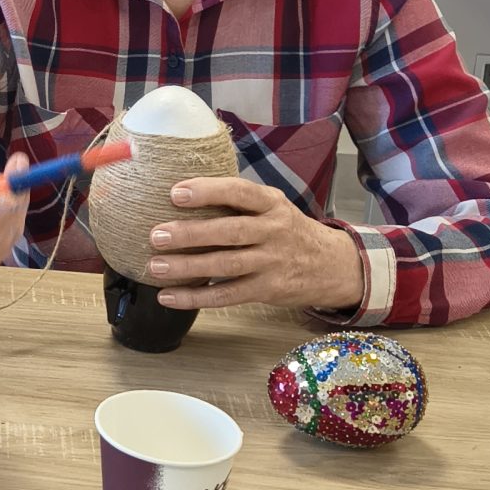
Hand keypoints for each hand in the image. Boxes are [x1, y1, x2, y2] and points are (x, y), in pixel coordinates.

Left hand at [145, 178, 364, 313]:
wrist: (333, 265)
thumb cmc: (288, 230)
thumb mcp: (273, 206)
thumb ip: (239, 202)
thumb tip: (181, 194)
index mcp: (272, 204)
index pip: (239, 192)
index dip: (208, 191)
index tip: (175, 193)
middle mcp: (274, 231)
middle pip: (230, 231)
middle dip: (191, 233)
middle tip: (156, 235)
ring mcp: (272, 262)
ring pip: (226, 265)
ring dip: (188, 267)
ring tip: (156, 266)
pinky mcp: (268, 290)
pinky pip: (228, 295)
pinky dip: (196, 297)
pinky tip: (169, 297)